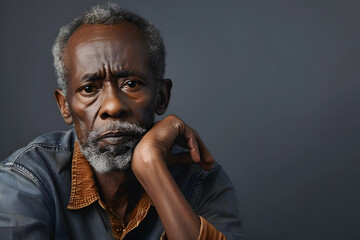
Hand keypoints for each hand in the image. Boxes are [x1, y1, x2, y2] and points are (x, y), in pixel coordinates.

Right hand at [131, 115, 213, 239]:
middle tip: (210, 164)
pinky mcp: (174, 121)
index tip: (204, 164)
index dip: (195, 153)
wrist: (144, 157)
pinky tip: (196, 159)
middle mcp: (167, 127)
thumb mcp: (171, 159)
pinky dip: (194, 147)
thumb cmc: (151, 161)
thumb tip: (196, 159)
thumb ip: (183, 157)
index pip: (184, 142)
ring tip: (207, 163)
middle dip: (202, 151)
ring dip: (201, 150)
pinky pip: (189, 135)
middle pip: (190, 138)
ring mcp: (170, 122)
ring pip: (192, 136)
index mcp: (164, 134)